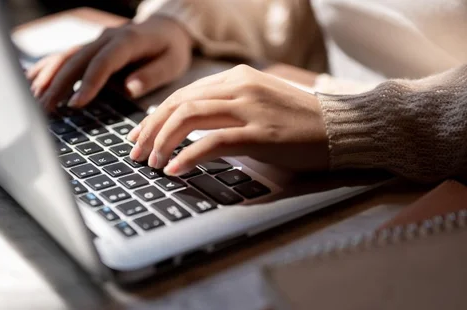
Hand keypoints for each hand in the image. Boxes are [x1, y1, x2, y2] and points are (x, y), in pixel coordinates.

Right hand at [27, 16, 192, 110]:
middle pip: (77, 60)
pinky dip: (45, 69)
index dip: (89, 82)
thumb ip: (153, 74)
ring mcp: (94, 41)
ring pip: (65, 57)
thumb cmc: (170, 49)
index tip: (76, 104)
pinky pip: (63, 57)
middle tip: (43, 109)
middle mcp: (106, 38)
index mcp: (128, 41)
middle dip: (58, 85)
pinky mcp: (88, 48)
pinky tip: (28, 82)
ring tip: (32, 101)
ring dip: (47, 78)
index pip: (104, 62)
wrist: (165, 28)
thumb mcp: (173, 62)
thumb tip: (130, 87)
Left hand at [126, 65, 329, 175]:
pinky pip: (213, 142)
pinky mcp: (261, 134)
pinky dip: (188, 156)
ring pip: (189, 117)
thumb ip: (226, 108)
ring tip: (151, 162)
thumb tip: (188, 126)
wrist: (343, 128)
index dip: (156, 115)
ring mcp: (250, 108)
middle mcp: (240, 86)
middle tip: (135, 151)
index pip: (183, 94)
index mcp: (237, 78)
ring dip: (162, 141)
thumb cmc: (300, 123)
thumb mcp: (259, 105)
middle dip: (150, 129)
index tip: (140, 134)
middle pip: (179, 103)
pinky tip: (175, 169)